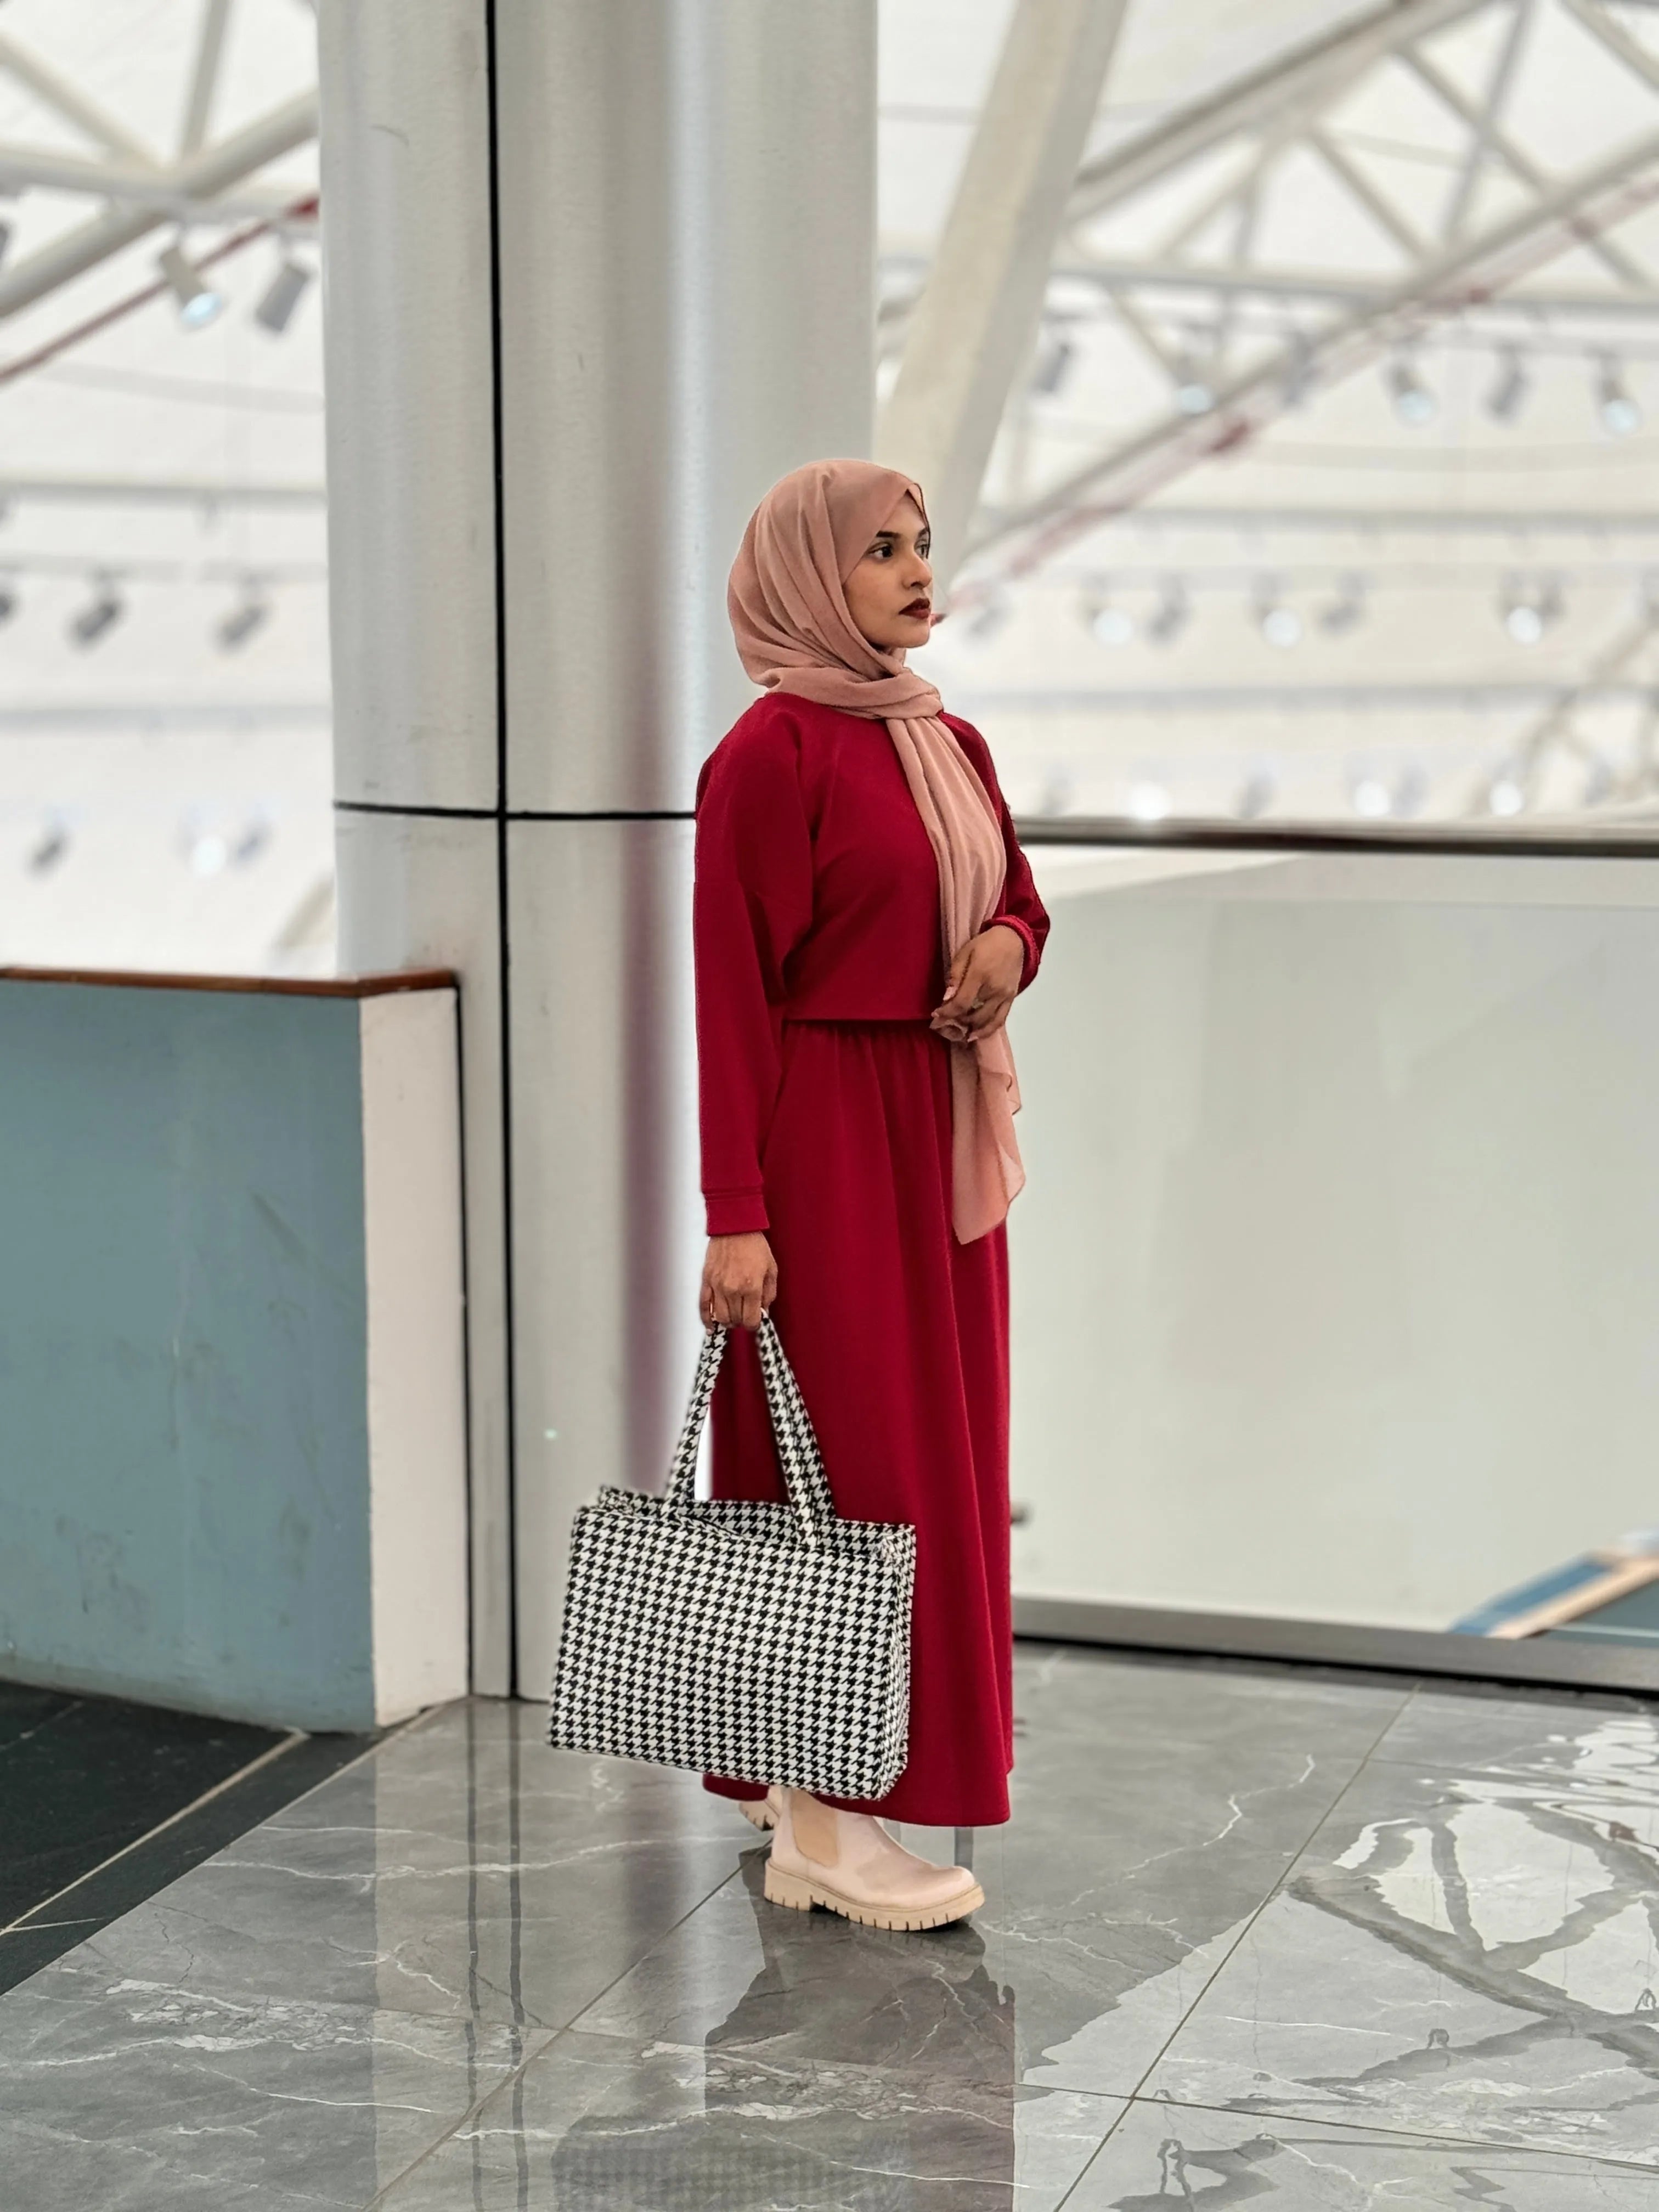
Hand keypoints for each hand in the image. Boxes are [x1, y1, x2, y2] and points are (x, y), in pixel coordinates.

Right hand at [700, 1232, 777, 1329]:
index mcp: (751, 1287)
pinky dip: (706, 1319)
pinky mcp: (706, 1281)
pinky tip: (711, 1327)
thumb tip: (763, 1311)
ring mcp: (717, 1286)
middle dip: (742, 1321)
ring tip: (733, 1315)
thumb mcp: (772, 1269)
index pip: (750, 1321)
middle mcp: (733, 1290)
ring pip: (720, 1317)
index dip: (754, 1324)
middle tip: (746, 1313)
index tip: (756, 1320)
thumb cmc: (755, 1246)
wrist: (734, 1227)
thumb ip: (769, 1294)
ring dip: (728, 1321)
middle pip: (735, 1321)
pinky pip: (703, 1306)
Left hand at [929, 923, 1023, 1044]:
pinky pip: (1000, 1020)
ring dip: (970, 1029)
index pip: (961, 1003)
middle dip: (956, 1022)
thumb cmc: (986, 944)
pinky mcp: (1011, 999)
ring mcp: (1005, 996)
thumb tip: (946, 998)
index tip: (936, 1015)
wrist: (1013, 939)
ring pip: (986, 1022)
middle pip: (973, 1016)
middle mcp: (994, 989)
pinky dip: (987, 1031)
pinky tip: (975, 1035)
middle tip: (945, 1022)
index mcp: (980, 975)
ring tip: (958, 1030)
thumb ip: (955, 976)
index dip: (947, 1013)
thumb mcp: (965, 953)